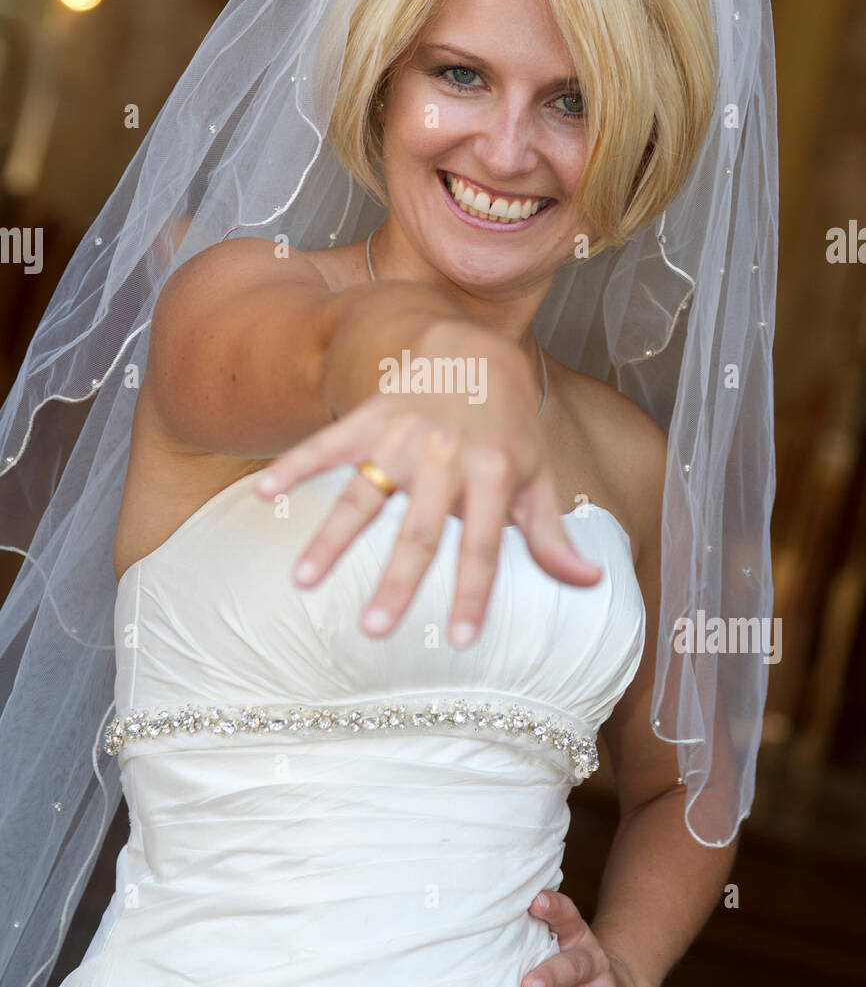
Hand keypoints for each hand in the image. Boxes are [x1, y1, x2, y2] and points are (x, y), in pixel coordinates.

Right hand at [255, 327, 601, 645]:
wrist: (474, 346)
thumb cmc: (509, 424)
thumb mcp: (538, 473)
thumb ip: (551, 534)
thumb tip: (591, 584)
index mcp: (495, 473)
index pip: (485, 545)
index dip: (475, 592)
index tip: (462, 640)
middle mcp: (449, 455)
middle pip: (419, 529)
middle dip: (397, 582)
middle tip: (373, 630)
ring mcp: (404, 434)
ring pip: (364, 493)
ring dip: (332, 538)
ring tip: (303, 581)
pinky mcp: (370, 415)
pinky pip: (328, 442)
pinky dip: (295, 465)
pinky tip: (264, 493)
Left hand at [522, 890, 648, 986]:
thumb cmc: (571, 966)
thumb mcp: (560, 944)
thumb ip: (534, 937)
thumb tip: (482, 933)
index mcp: (577, 937)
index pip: (567, 916)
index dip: (553, 907)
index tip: (535, 901)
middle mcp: (593, 963)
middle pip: (573, 966)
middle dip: (550, 977)